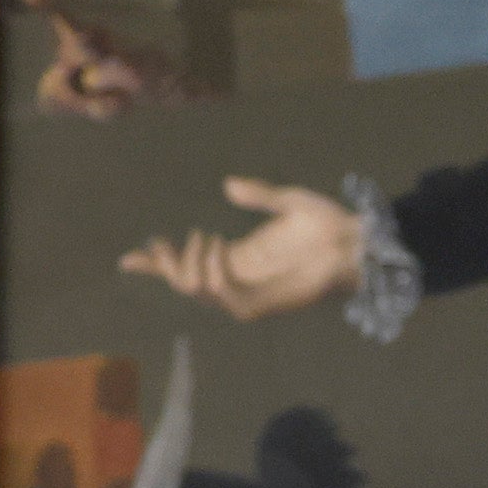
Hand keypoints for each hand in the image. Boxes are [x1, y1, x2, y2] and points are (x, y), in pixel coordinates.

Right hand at [119, 174, 364, 319]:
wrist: (359, 240)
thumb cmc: (329, 224)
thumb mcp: (288, 202)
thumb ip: (257, 195)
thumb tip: (228, 185)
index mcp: (240, 258)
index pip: (190, 267)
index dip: (158, 266)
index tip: (128, 258)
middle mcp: (242, 278)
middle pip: (186, 284)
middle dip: (166, 264)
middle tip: (168, 240)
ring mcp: (255, 292)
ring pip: (201, 293)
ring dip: (191, 267)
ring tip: (205, 239)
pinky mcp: (270, 302)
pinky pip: (229, 301)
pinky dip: (215, 278)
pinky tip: (217, 253)